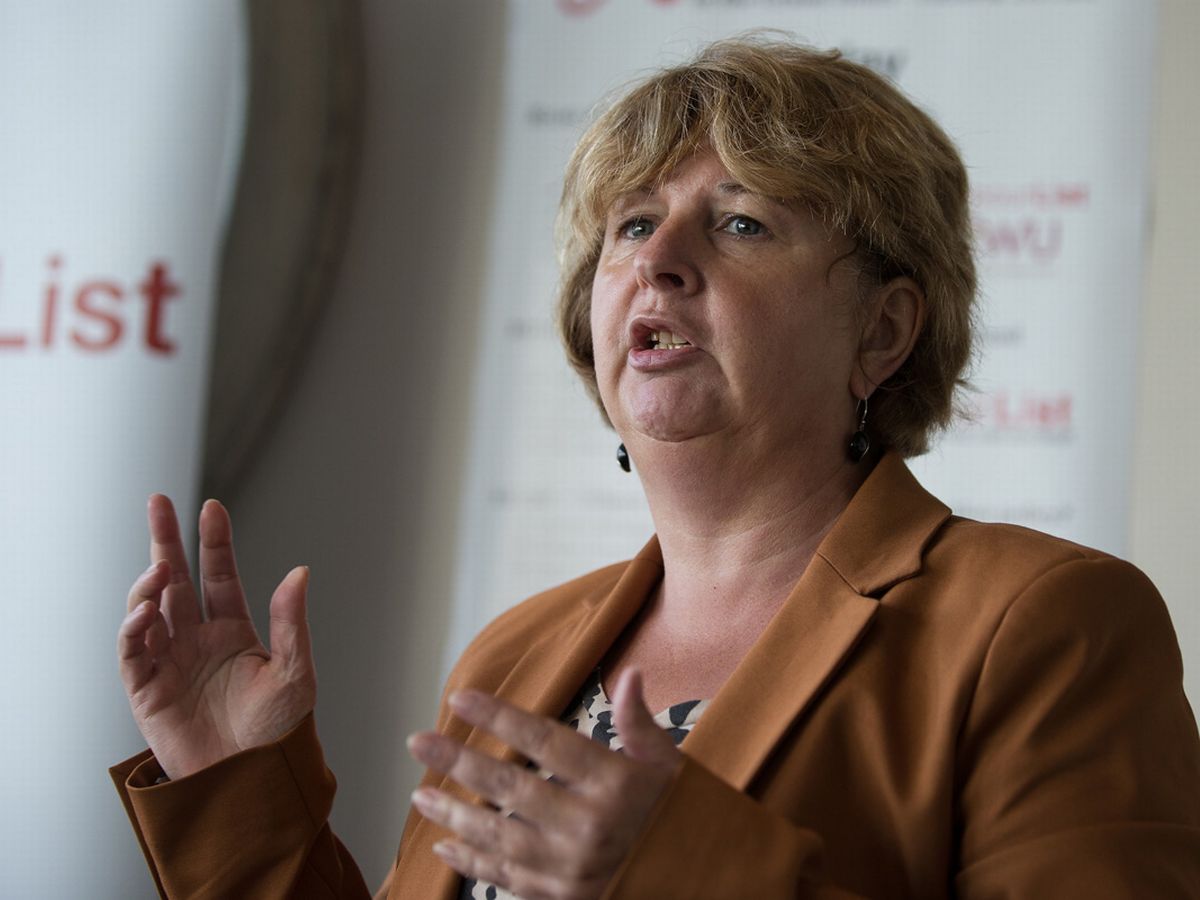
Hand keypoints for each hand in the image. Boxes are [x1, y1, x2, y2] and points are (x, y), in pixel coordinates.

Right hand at [117, 495, 315, 778]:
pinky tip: (144, 611)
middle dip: (165, 540)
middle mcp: (198, 640)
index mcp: (234, 631)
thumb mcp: (295, 673)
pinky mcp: (147, 690)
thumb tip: (301, 571)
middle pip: (175, 580)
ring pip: (149, 609)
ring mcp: (170, 662)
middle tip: (157, 501)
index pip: (219, 575)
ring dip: (149, 585)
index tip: (212, 508)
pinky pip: (132, 652)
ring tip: (159, 569)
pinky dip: (132, 629)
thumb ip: (292, 623)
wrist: (252, 782)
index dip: (214, 542)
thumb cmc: (279, 732)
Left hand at [406, 669, 681, 899]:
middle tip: (418, 743)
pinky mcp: (565, 899)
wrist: (711, 888)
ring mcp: (574, 868)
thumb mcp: (673, 767)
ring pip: (500, 837)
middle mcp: (589, 825)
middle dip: (459, 763)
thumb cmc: (687, 818)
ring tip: (420, 795)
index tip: (460, 699)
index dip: (500, 718)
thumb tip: (630, 674)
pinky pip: (509, 880)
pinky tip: (446, 847)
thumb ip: (641, 724)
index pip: (546, 742)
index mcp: (616, 783)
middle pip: (511, 787)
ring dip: (456, 816)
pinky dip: (474, 864)